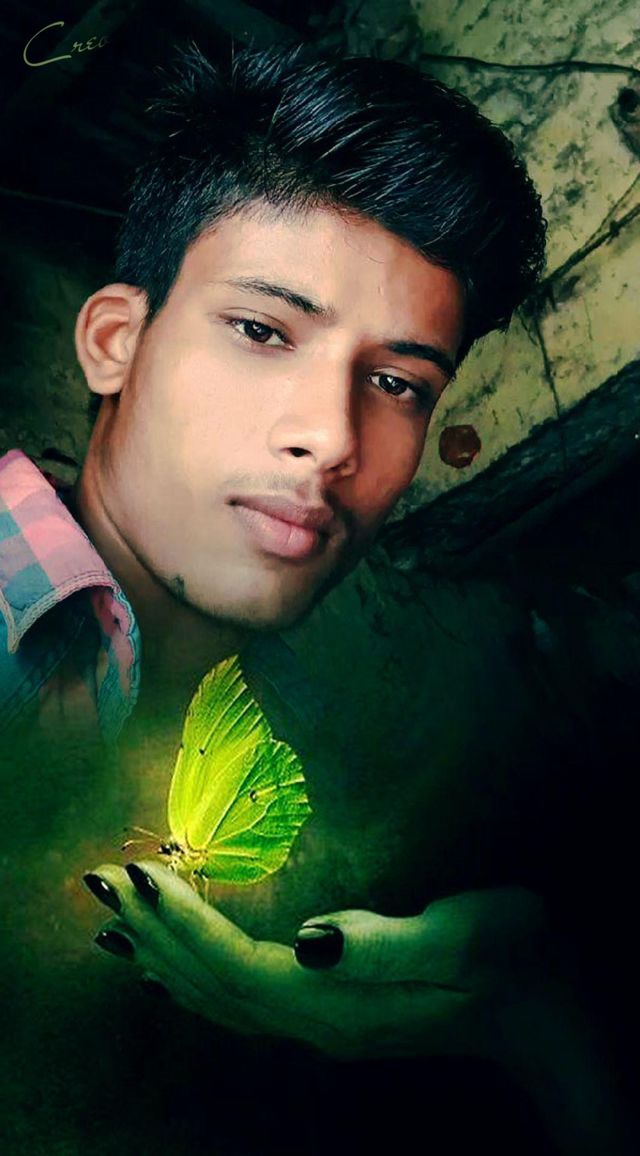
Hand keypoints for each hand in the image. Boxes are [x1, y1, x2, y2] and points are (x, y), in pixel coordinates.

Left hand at [83, 863, 546, 1060]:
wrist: (549, 1015)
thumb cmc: (518, 961)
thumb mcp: (468, 939)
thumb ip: (388, 942)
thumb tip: (312, 937)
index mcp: (341, 1002)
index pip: (236, 963)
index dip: (181, 921)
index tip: (136, 873)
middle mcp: (318, 1022)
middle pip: (212, 983)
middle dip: (152, 933)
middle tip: (100, 882)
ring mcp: (322, 1025)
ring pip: (217, 997)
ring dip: (162, 957)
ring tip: (111, 925)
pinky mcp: (331, 1015)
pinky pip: (238, 1000)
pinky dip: (193, 979)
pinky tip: (171, 971)